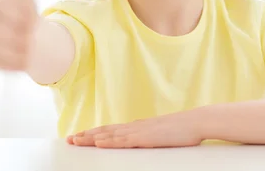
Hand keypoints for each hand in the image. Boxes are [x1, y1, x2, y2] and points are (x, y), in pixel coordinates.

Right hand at [0, 0, 39, 70]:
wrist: (23, 33)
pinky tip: (24, 53)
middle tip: (33, 28)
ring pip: (16, 49)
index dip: (30, 14)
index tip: (33, 13)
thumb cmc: (24, 7)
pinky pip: (12, 64)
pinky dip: (23, 61)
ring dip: (29, 46)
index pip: (18, 11)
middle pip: (18, 32)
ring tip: (30, 40)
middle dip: (30, 30)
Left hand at [67, 110, 204, 147]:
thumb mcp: (160, 134)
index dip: (94, 133)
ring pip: (110, 135)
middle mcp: (134, 127)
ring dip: (91, 138)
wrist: (195, 122)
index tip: (79, 136)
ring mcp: (139, 132)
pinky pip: (124, 141)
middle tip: (69, 139)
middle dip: (86, 135)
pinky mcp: (146, 138)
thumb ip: (148, 136)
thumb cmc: (181, 130)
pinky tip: (99, 142)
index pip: (110, 130)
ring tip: (76, 140)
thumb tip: (139, 139)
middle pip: (105, 131)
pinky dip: (109, 141)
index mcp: (137, 127)